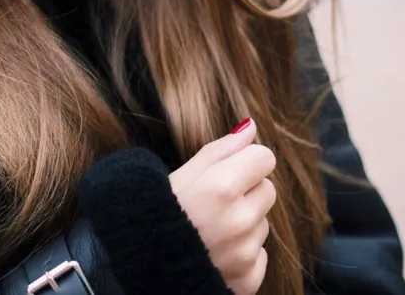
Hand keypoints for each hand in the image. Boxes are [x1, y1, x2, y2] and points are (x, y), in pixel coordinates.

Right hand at [168, 118, 276, 294]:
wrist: (137, 267)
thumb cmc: (153, 215)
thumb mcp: (180, 176)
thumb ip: (220, 150)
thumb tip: (250, 126)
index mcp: (220, 187)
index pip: (264, 158)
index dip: (246, 161)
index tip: (228, 170)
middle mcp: (238, 220)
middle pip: (268, 189)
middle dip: (247, 191)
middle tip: (214, 202)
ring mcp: (244, 253)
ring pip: (262, 223)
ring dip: (244, 222)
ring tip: (210, 229)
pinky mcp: (248, 280)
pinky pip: (260, 256)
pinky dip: (244, 254)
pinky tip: (216, 252)